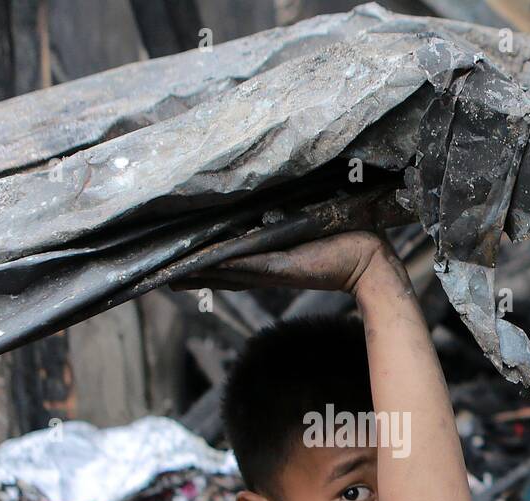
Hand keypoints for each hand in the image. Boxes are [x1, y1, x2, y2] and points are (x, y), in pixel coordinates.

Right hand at [171, 231, 399, 295]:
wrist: (368, 258)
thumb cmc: (345, 235)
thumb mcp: (308, 220)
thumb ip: (290, 213)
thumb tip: (279, 193)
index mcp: (269, 253)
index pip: (228, 258)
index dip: (203, 260)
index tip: (177, 259)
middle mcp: (264, 264)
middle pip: (219, 272)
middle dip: (191, 273)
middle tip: (160, 276)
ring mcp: (269, 268)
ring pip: (225, 273)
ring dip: (198, 275)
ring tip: (169, 278)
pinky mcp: (279, 267)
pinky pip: (242, 267)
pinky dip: (219, 269)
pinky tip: (196, 269)